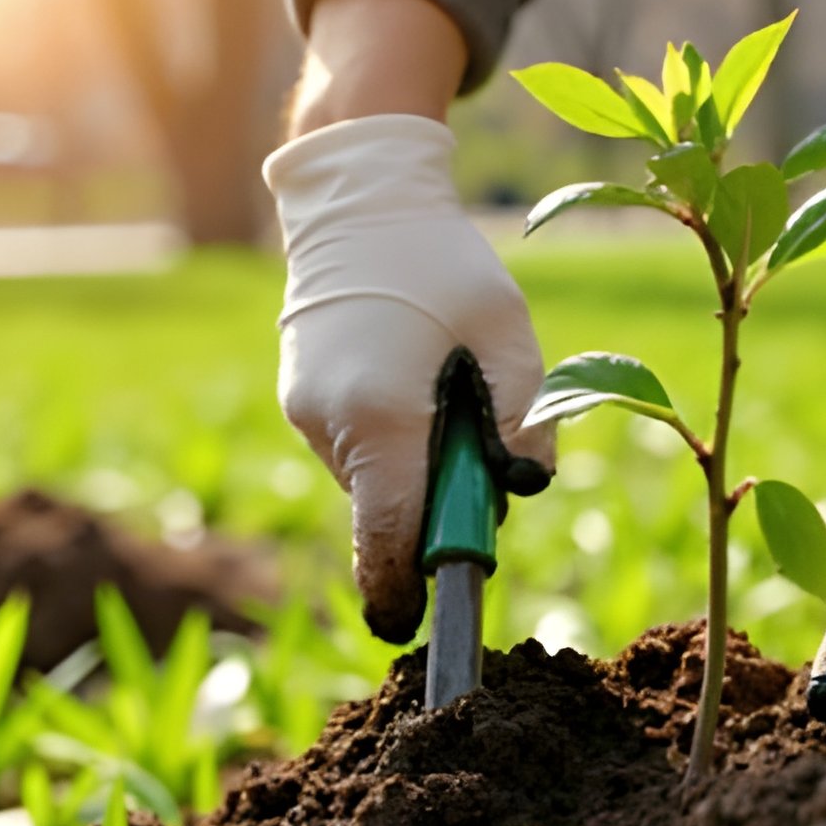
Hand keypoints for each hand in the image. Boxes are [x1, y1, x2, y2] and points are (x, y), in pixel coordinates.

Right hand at [266, 114, 554, 642]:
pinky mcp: (299, 401)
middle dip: (438, 507)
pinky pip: (354, 451)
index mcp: (382, 421)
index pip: (391, 542)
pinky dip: (388, 440)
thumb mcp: (511, 339)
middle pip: (389, 516)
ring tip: (441, 385)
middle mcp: (331, 428)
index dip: (409, 593)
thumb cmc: (445, 265)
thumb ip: (526, 425)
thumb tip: (518, 494)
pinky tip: (408, 376)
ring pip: (372, 484)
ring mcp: (306, 416)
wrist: (358, 198)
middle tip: (477, 440)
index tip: (422, 628)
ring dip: (414, 466)